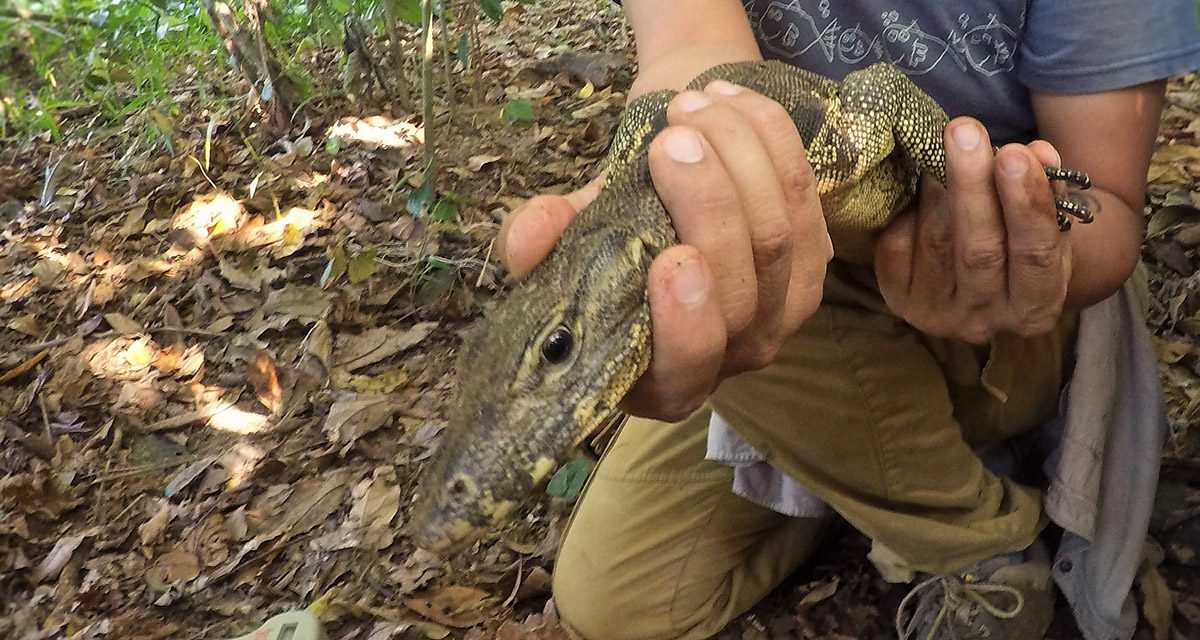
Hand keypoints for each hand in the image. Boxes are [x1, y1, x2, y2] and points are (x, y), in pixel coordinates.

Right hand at [499, 80, 831, 421]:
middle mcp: (733, 357)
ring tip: (689, 105)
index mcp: (664, 378)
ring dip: (737, 157)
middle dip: (709, 207)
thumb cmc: (611, 233)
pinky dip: (768, 137)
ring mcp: (786, 311)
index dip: (687, 321)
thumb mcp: (568, 241)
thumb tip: (526, 237)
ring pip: (780, 236)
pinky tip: (728, 98)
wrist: (665, 186)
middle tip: (670, 140)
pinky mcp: (817, 257)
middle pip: (741, 290)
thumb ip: (542, 247)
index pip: (688, 367)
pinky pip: (806, 195)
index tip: (672, 258)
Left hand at [874, 117, 1071, 343]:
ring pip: (936, 243)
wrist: (983, 289)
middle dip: (972, 186)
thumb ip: (1047, 193)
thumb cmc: (1021, 244)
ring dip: (939, 186)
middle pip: (978, 251)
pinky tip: (922, 179)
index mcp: (1035, 307)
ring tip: (947, 143)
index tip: (1015, 153)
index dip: (1026, 204)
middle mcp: (985, 320)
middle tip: (964, 132)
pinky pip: (898, 246)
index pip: (1035, 254)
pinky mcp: (898, 300)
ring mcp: (936, 315)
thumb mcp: (1046, 227)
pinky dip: (910, 207)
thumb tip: (1039, 152)